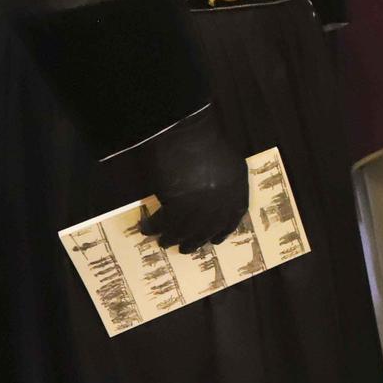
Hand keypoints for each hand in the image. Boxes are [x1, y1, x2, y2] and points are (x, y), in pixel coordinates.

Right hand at [131, 107, 248, 253]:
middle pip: (207, 231)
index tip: (215, 239)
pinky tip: (145, 227)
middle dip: (195, 241)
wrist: (189, 135)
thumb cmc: (207, 142)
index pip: (232, 220)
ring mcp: (200, 209)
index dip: (222, 231)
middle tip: (185, 248)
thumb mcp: (228, 162)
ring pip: (184, 232)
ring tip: (163, 241)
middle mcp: (221, 205)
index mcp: (237, 192)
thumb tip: (213, 199)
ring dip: (171, 238)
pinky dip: (153, 226)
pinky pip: (163, 223)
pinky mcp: (178, 207)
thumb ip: (225, 182)